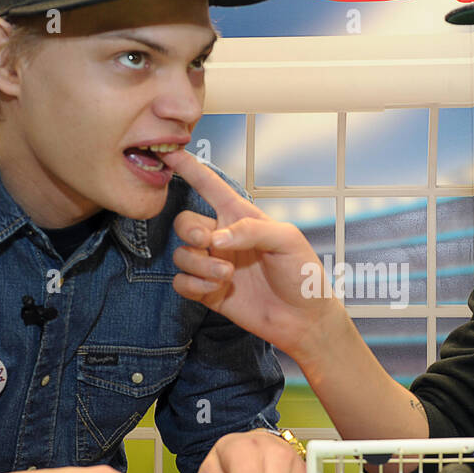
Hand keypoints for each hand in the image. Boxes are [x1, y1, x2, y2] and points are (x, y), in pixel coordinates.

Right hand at [167, 149, 339, 361]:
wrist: (304, 319)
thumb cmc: (302, 273)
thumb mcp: (287, 240)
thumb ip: (252, 230)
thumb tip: (215, 237)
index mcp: (241, 218)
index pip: (210, 187)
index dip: (190, 169)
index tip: (169, 154)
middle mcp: (223, 239)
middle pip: (185, 222)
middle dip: (190, 229)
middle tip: (208, 241)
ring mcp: (214, 265)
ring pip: (182, 254)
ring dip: (199, 264)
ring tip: (227, 275)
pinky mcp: (208, 292)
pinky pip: (182, 283)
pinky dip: (194, 285)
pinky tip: (217, 290)